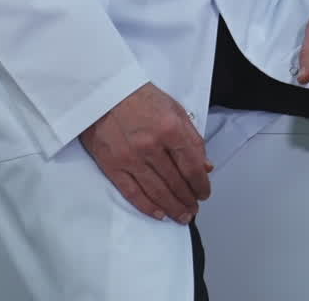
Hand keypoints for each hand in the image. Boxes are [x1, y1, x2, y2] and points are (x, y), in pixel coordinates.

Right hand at [79, 82, 213, 224]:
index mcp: (170, 128)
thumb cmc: (141, 97)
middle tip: (194, 209)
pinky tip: (160, 214)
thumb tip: (205, 166)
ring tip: (182, 216)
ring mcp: (131, 158)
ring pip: (158, 192)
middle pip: (176, 182)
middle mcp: (152, 146)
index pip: (192, 166)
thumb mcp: (173, 108)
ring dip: (173, 207)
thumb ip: (191, 137)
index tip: (204, 193)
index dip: (201, 184)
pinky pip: (133, 193)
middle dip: (188, 199)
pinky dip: (148, 207)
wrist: (103, 92)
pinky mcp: (113, 166)